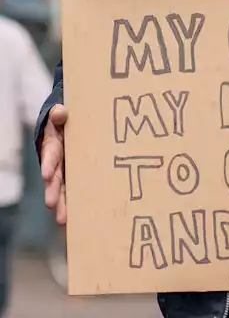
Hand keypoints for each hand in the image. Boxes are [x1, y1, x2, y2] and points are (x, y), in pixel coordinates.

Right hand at [40, 104, 68, 225]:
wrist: (74, 127)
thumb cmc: (69, 121)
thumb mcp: (62, 115)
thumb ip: (60, 114)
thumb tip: (60, 112)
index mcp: (54, 146)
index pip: (51, 155)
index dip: (49, 164)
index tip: (47, 174)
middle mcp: (58, 162)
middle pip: (54, 178)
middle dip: (53, 191)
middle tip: (52, 205)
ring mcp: (67, 172)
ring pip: (63, 190)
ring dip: (63, 204)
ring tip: (62, 220)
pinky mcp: (77, 178)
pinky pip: (75, 192)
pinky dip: (74, 205)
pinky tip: (75, 221)